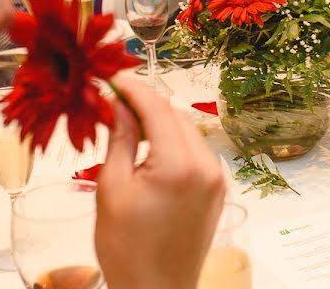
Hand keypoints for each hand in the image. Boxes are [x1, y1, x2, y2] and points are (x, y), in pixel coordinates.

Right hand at [95, 81, 225, 288]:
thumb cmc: (128, 250)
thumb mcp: (112, 188)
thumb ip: (120, 139)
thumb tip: (117, 104)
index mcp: (180, 165)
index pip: (158, 108)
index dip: (134, 89)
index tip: (112, 79)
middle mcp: (207, 166)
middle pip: (176, 115)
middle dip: (146, 104)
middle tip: (114, 101)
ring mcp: (217, 178)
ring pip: (188, 131)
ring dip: (160, 123)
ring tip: (127, 124)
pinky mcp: (217, 190)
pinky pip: (196, 151)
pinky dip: (173, 142)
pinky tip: (149, 149)